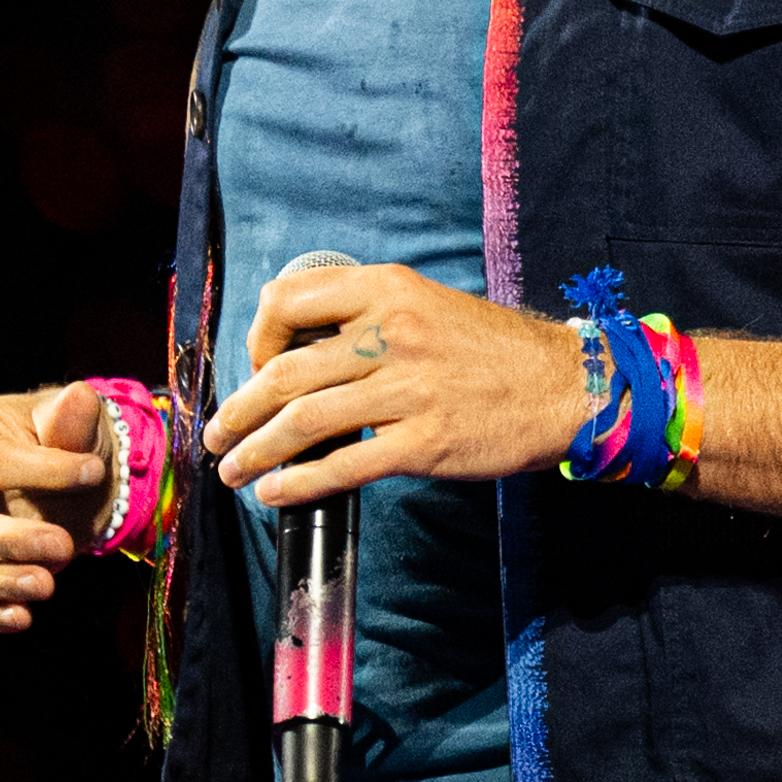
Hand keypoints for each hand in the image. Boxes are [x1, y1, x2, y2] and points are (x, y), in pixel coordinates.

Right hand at [0, 384, 111, 632]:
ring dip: (4, 581)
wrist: (70, 475)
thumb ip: (73, 416)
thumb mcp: (75, 421)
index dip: (42, 470)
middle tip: (64, 547)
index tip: (94, 471)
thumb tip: (76, 399)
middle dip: (9, 540)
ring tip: (49, 585)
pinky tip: (23, 618)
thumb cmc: (66, 438)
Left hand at [201, 263, 593, 506]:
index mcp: (388, 289)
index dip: (256, 338)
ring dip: (255, 450)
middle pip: (286, 372)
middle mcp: (392, 333)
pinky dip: (299, 482)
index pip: (288, 301)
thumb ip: (366, 317)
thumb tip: (298, 352)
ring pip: (305, 421)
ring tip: (232, 468)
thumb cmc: (491, 349)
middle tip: (216, 434)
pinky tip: (277, 492)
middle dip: (238, 410)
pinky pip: (345, 465)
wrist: (564, 385)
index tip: (253, 367)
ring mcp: (409, 389)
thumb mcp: (426, 304)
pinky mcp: (425, 442)